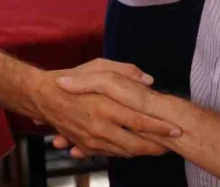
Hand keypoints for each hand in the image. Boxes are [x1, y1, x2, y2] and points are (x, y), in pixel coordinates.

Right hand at [32, 59, 179, 157]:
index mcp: (103, 105)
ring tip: (159, 146)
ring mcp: (91, 139)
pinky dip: (125, 152)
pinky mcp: (85, 145)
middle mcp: (98, 126)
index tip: (176, 128)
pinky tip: (135, 147)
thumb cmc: (71, 77)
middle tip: (172, 143)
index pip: (139, 121)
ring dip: (143, 151)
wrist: (42, 96)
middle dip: (157, 146)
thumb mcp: (98, 65)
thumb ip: (125, 71)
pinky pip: (110, 154)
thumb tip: (149, 80)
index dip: (160, 127)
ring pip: (124, 152)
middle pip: (135, 144)